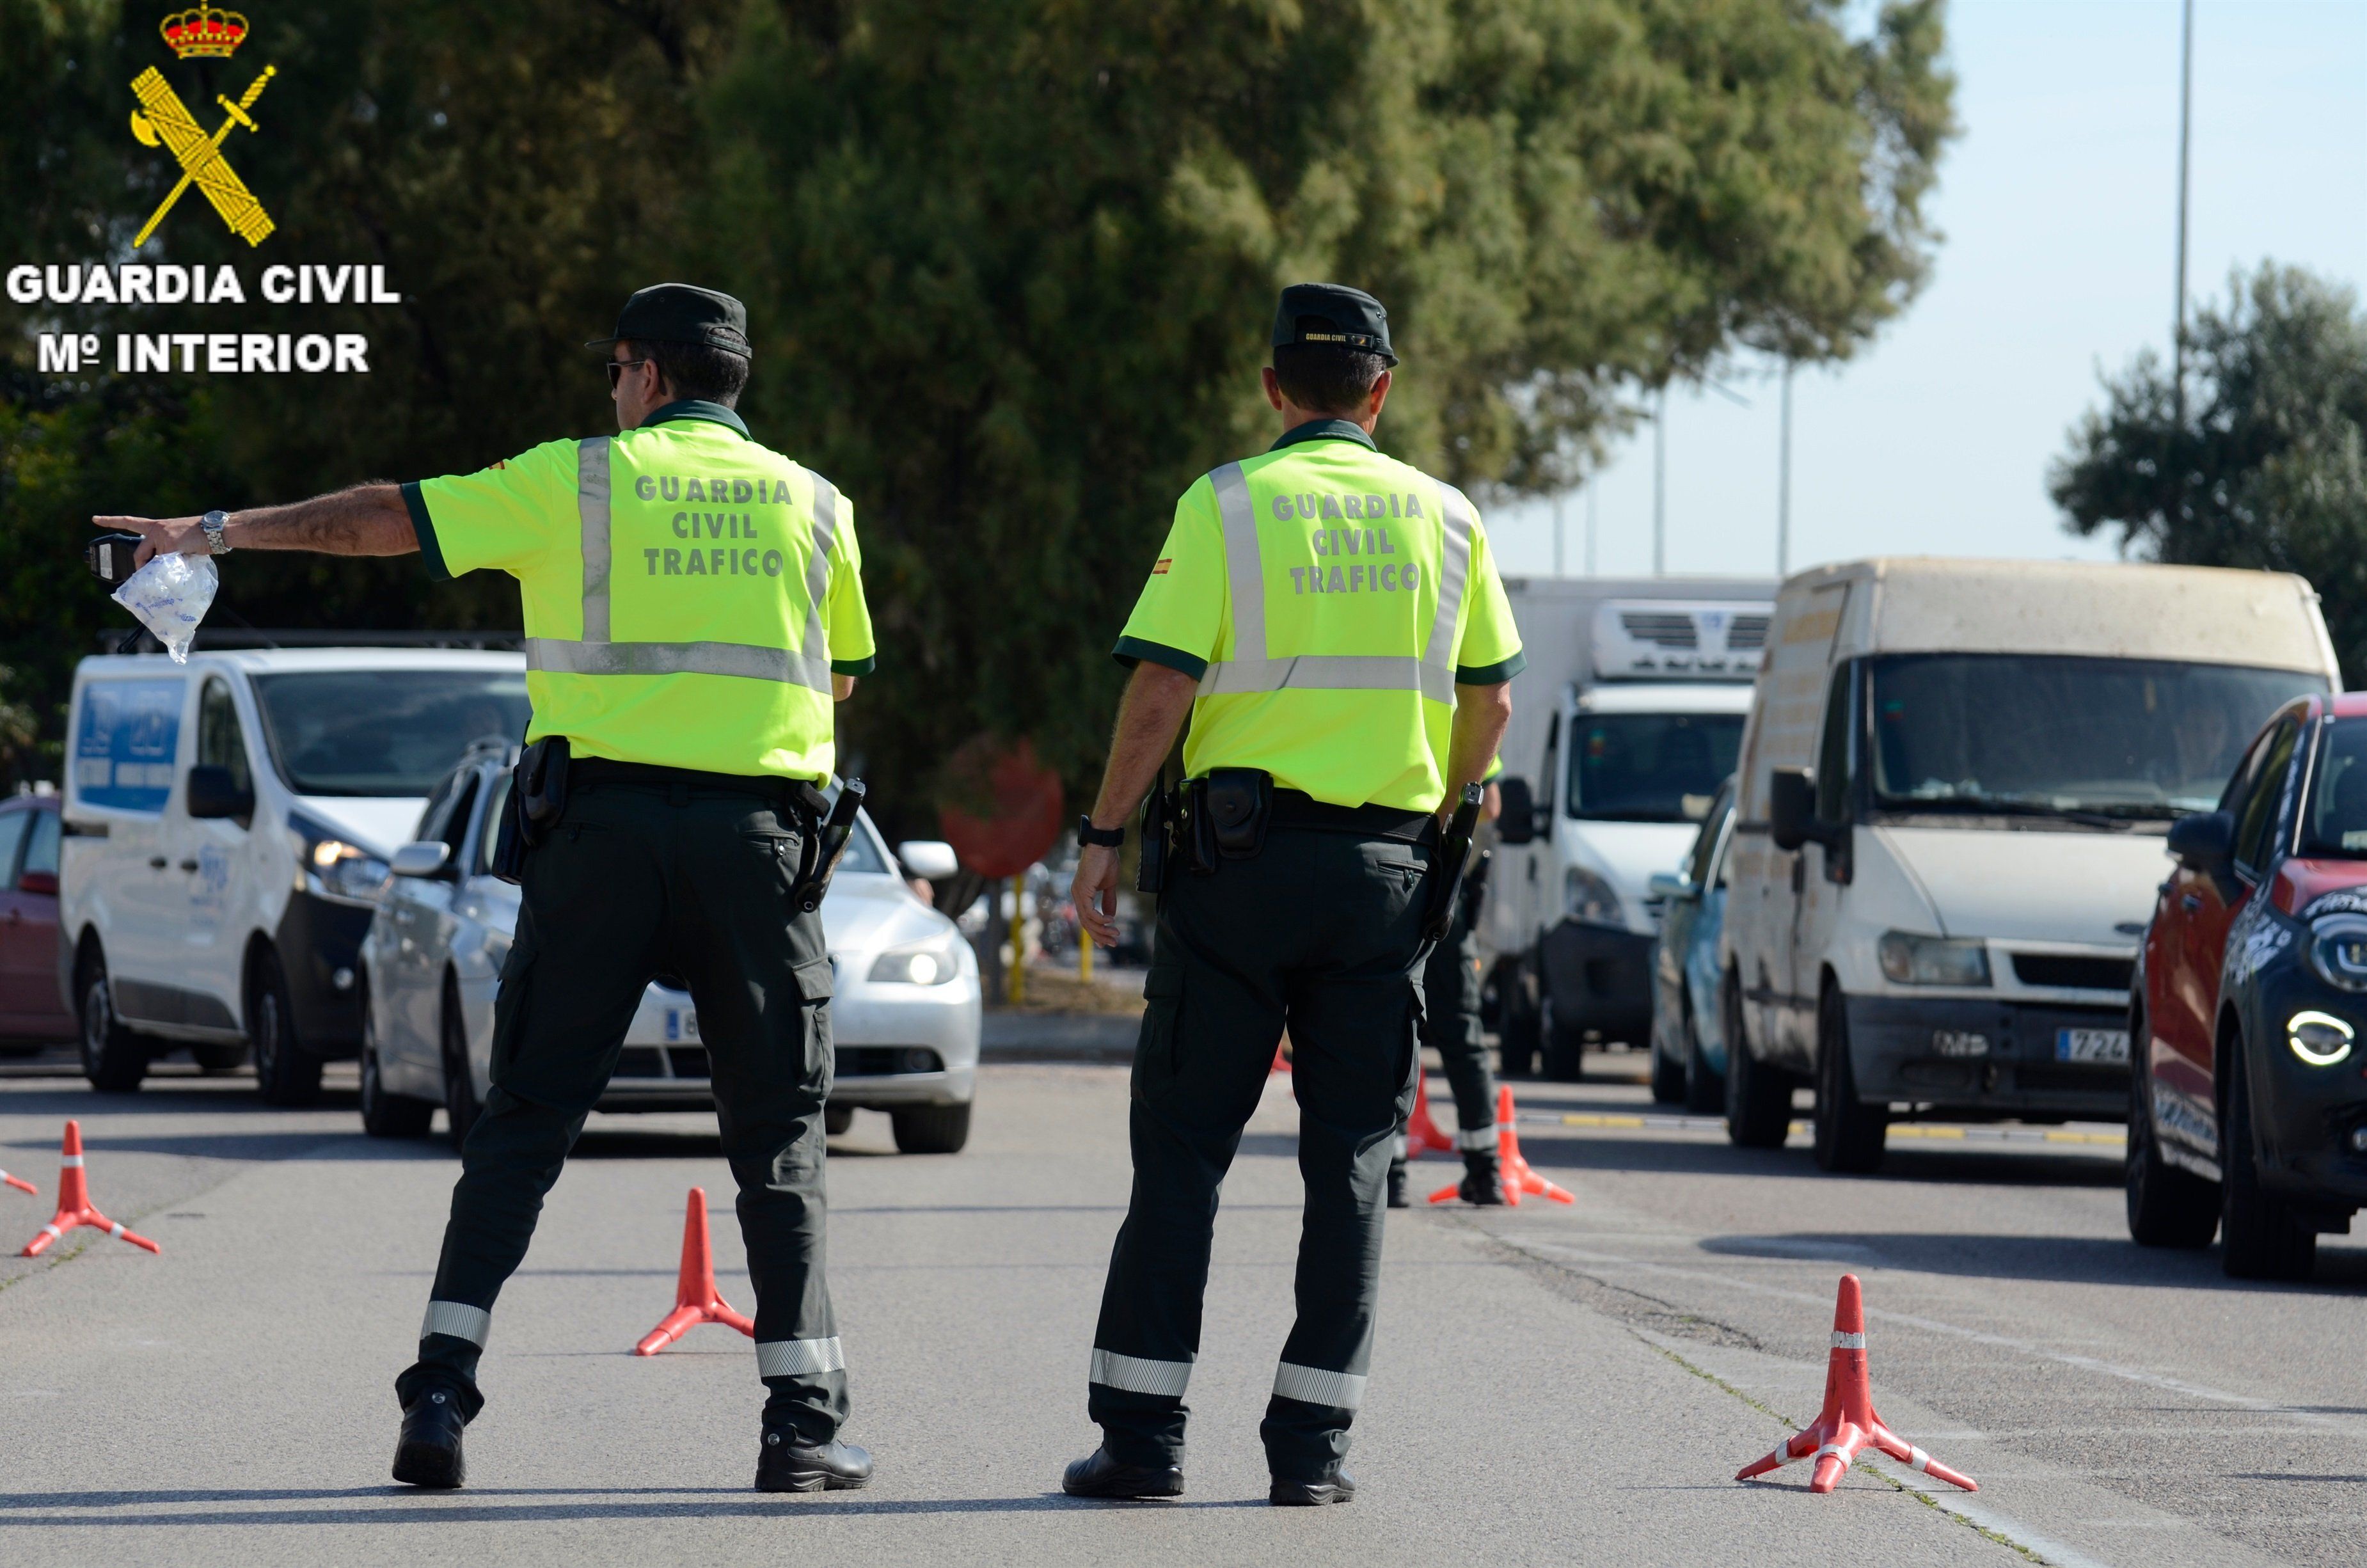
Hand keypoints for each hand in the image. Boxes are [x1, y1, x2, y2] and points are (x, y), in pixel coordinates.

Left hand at [93, 514, 208, 567]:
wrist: (216, 529)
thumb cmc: (201, 535)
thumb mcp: (179, 540)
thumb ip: (166, 550)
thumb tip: (158, 569)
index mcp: (156, 526)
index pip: (129, 521)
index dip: (110, 521)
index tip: (94, 519)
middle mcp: (156, 529)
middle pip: (139, 553)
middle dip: (141, 568)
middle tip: (145, 578)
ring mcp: (162, 537)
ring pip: (154, 562)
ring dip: (164, 569)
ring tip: (180, 563)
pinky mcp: (170, 545)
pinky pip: (165, 565)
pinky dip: (174, 569)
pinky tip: (185, 561)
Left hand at [1071, 844, 1121, 948]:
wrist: (1103, 845)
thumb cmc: (1106, 861)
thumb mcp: (1109, 885)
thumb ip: (1109, 901)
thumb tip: (1111, 916)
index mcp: (1082, 894)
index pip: (1086, 918)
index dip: (1096, 931)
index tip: (1106, 942)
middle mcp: (1077, 895)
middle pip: (1086, 923)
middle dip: (1100, 935)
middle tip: (1113, 943)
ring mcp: (1078, 893)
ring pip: (1087, 920)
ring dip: (1102, 930)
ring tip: (1116, 934)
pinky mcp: (1083, 891)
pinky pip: (1090, 912)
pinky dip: (1100, 919)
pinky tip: (1111, 921)